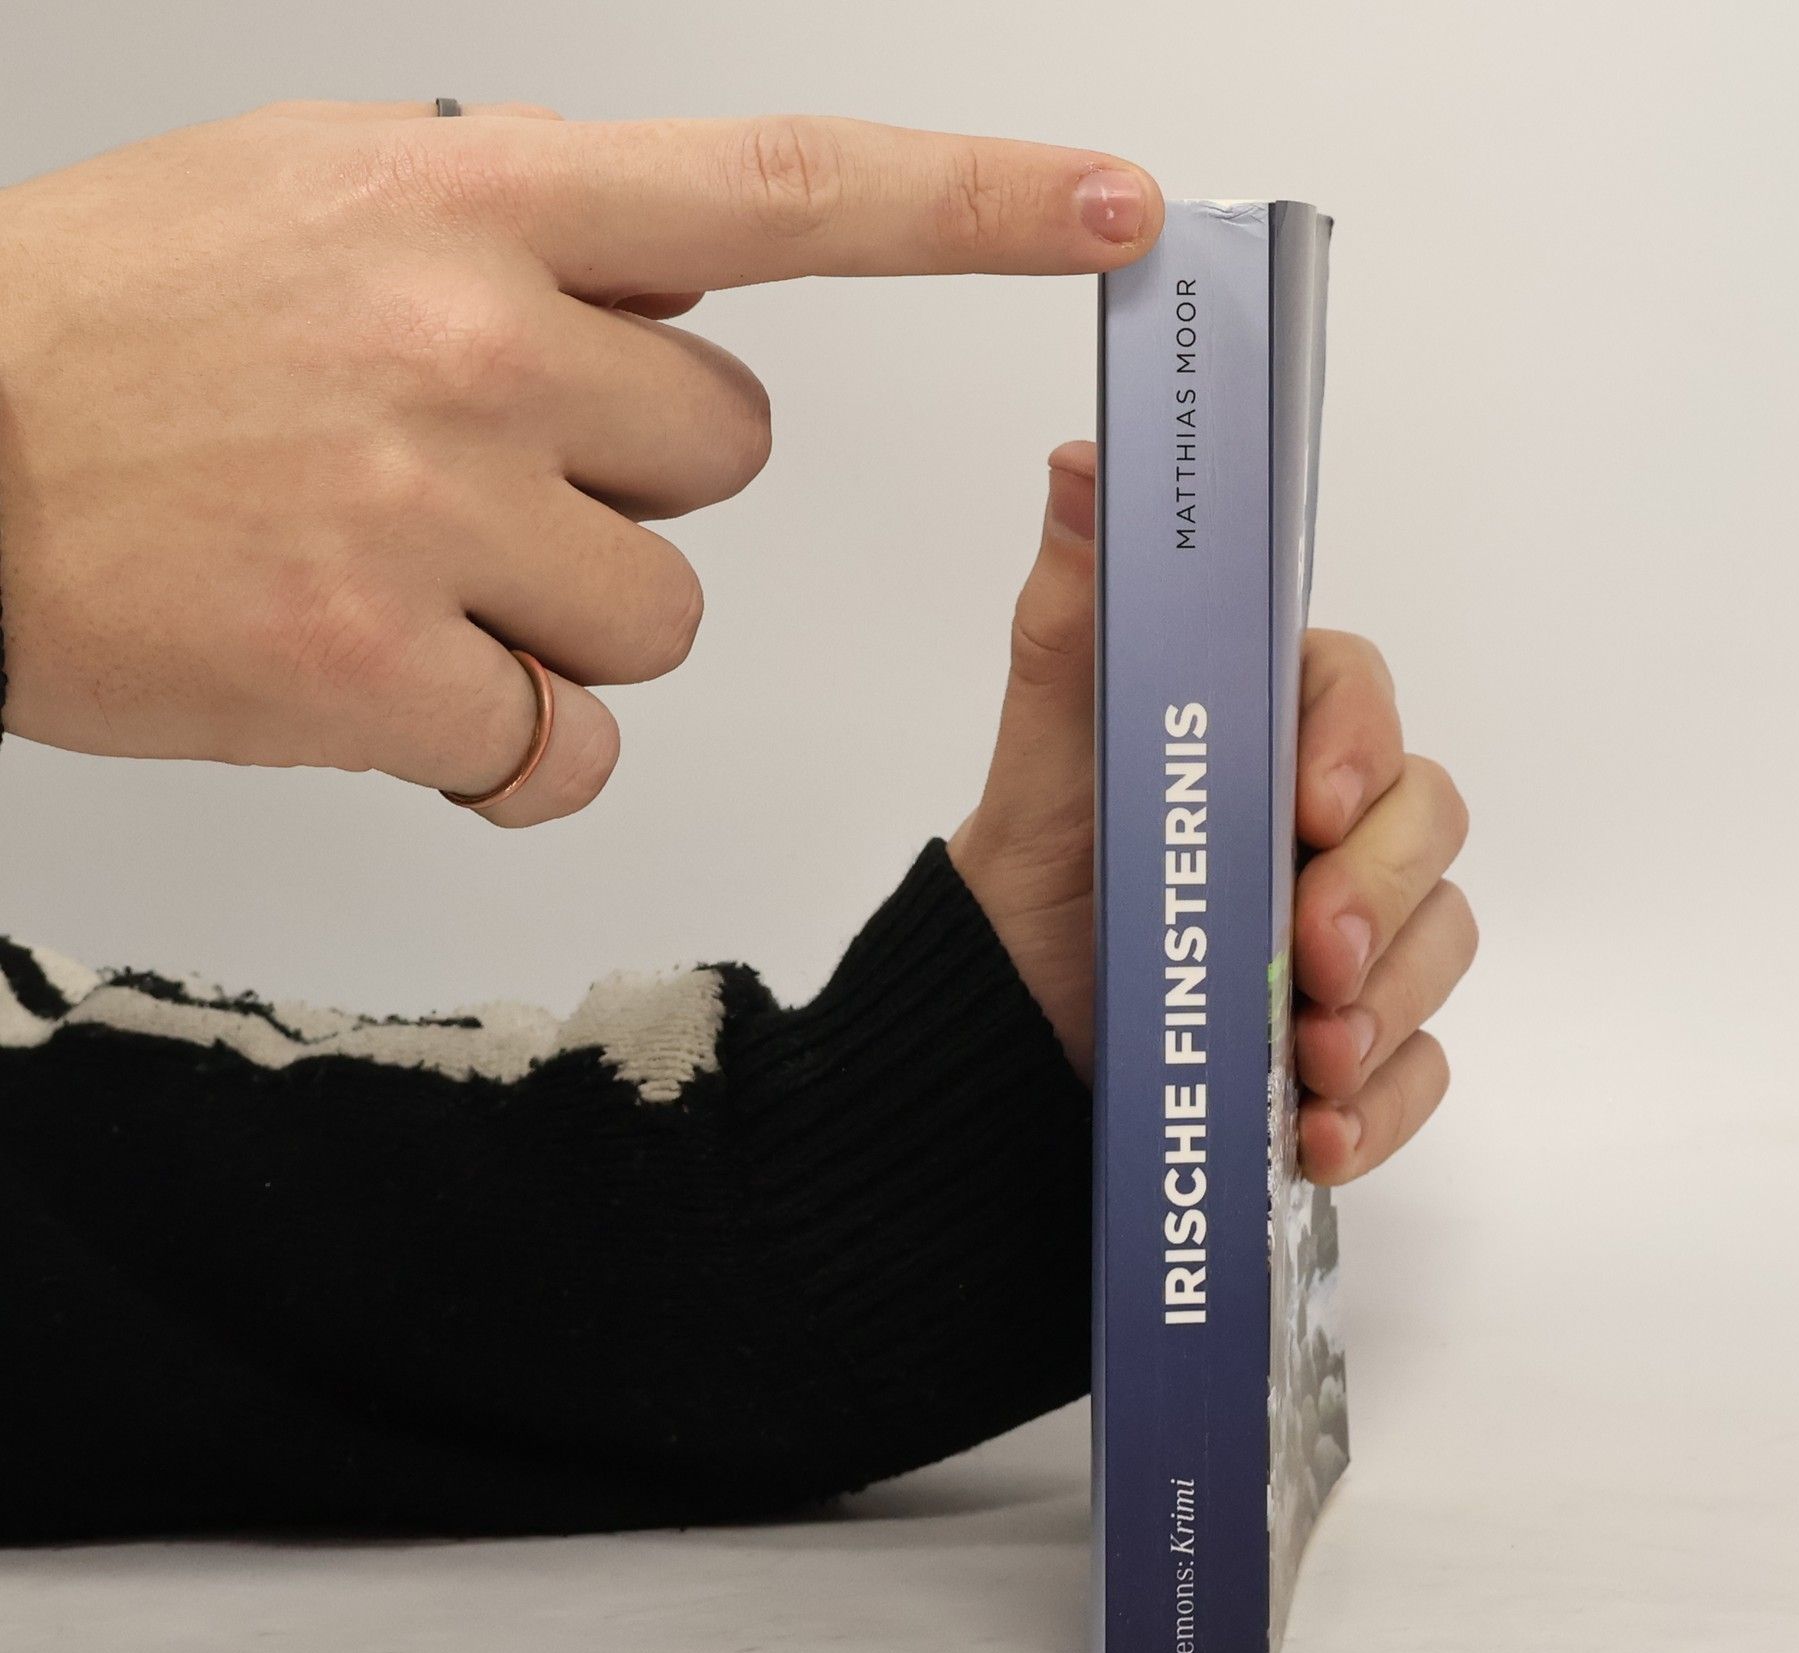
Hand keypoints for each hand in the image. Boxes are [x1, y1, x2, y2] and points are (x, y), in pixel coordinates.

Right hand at [0, 105, 1160, 823]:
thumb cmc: (116, 332)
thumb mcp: (324, 195)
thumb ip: (527, 231)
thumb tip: (675, 283)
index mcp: (474, 194)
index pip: (785, 188)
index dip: (975, 201)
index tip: (1116, 209)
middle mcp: (477, 340)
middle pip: (727, 457)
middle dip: (632, 481)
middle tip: (469, 475)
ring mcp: (433, 513)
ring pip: (658, 617)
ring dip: (562, 623)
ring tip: (397, 576)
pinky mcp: (386, 675)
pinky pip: (565, 749)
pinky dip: (506, 751)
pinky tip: (392, 698)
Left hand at [948, 442, 1476, 1183]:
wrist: (1012, 1030)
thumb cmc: (1041, 878)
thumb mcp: (1049, 756)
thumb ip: (1078, 620)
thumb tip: (1087, 467)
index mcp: (1268, 731)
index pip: (1356, 702)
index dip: (1353, 744)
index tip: (1310, 801)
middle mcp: (1330, 824)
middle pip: (1424, 826)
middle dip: (1377, 894)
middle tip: (1313, 956)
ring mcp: (1358, 931)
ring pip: (1440, 945)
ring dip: (1389, 1008)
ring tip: (1311, 1060)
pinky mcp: (1360, 1033)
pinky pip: (1418, 1063)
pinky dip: (1379, 1103)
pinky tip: (1317, 1131)